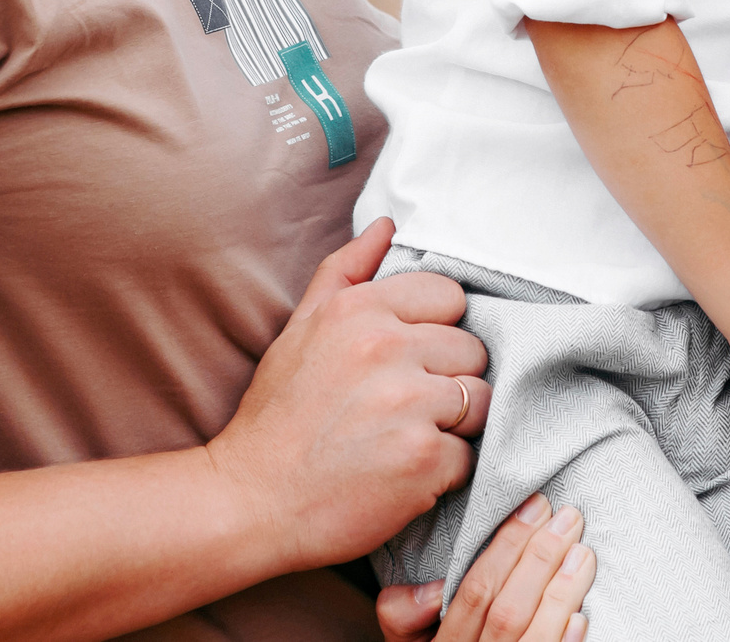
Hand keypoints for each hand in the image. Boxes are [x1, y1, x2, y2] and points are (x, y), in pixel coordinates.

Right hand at [208, 219, 493, 571]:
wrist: (249, 504)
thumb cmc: (276, 419)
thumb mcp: (300, 330)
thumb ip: (346, 270)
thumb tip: (388, 225)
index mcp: (358, 310)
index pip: (450, 297)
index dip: (435, 333)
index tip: (405, 363)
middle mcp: (387, 348)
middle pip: (473, 351)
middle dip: (447, 381)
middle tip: (400, 410)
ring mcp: (409, 403)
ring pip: (481, 402)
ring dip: (452, 427)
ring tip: (401, 440)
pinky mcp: (424, 458)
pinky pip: (468, 456)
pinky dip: (442, 472)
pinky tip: (400, 474)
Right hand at [377, 493, 597, 641]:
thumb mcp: (408, 639)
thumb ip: (404, 612)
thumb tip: (433, 589)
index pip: (475, 592)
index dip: (507, 545)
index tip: (536, 507)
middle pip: (508, 610)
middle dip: (541, 557)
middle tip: (569, 518)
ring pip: (534, 636)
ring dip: (562, 592)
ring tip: (583, 554)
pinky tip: (580, 617)